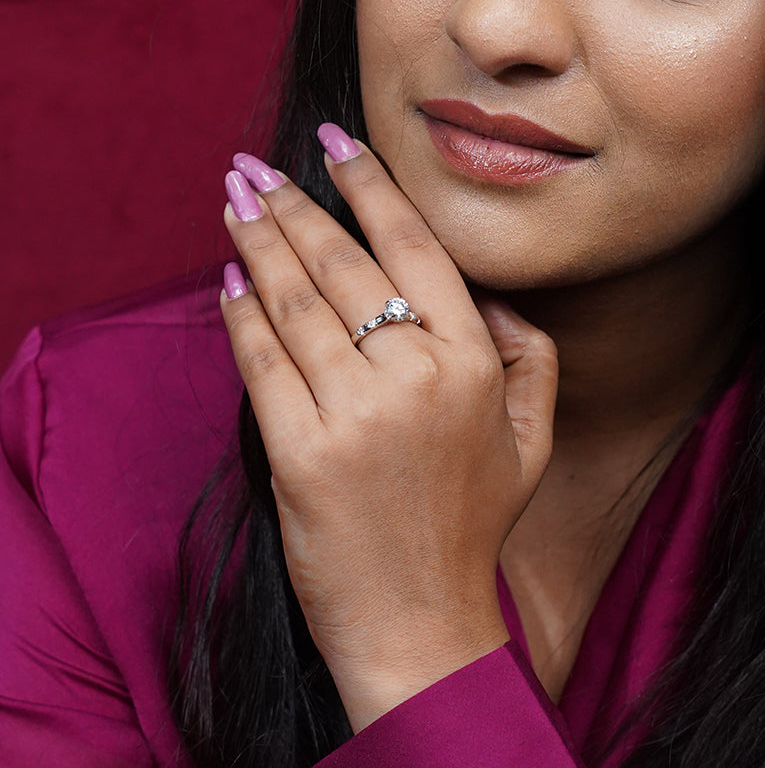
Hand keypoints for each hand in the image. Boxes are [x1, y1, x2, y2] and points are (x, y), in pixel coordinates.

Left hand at [219, 127, 557, 730]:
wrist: (422, 622)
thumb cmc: (472, 526)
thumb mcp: (532, 439)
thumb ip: (530, 356)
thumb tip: (486, 298)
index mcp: (475, 364)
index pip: (416, 250)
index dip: (371, 188)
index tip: (337, 144)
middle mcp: (417, 377)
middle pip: (344, 265)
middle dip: (293, 206)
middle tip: (254, 167)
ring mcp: (356, 416)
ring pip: (295, 304)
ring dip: (257, 243)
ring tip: (234, 202)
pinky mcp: (300, 455)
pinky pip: (262, 364)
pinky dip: (239, 317)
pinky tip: (228, 281)